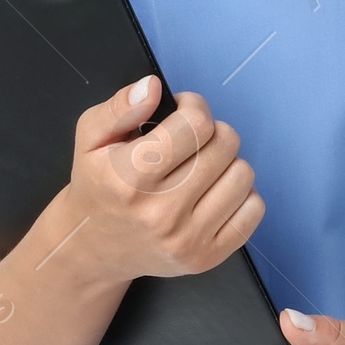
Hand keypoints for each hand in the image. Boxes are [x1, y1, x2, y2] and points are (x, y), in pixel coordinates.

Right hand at [63, 77, 263, 284]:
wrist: (93, 249)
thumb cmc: (98, 186)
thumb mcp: (90, 138)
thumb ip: (120, 107)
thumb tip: (153, 87)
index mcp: (129, 178)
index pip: (196, 124)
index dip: (194, 106)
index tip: (183, 111)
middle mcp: (160, 212)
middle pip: (225, 144)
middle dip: (211, 131)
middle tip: (191, 140)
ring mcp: (186, 239)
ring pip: (243, 174)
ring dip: (226, 162)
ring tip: (201, 167)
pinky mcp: (207, 258)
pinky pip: (254, 209)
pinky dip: (240, 194)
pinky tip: (213, 192)